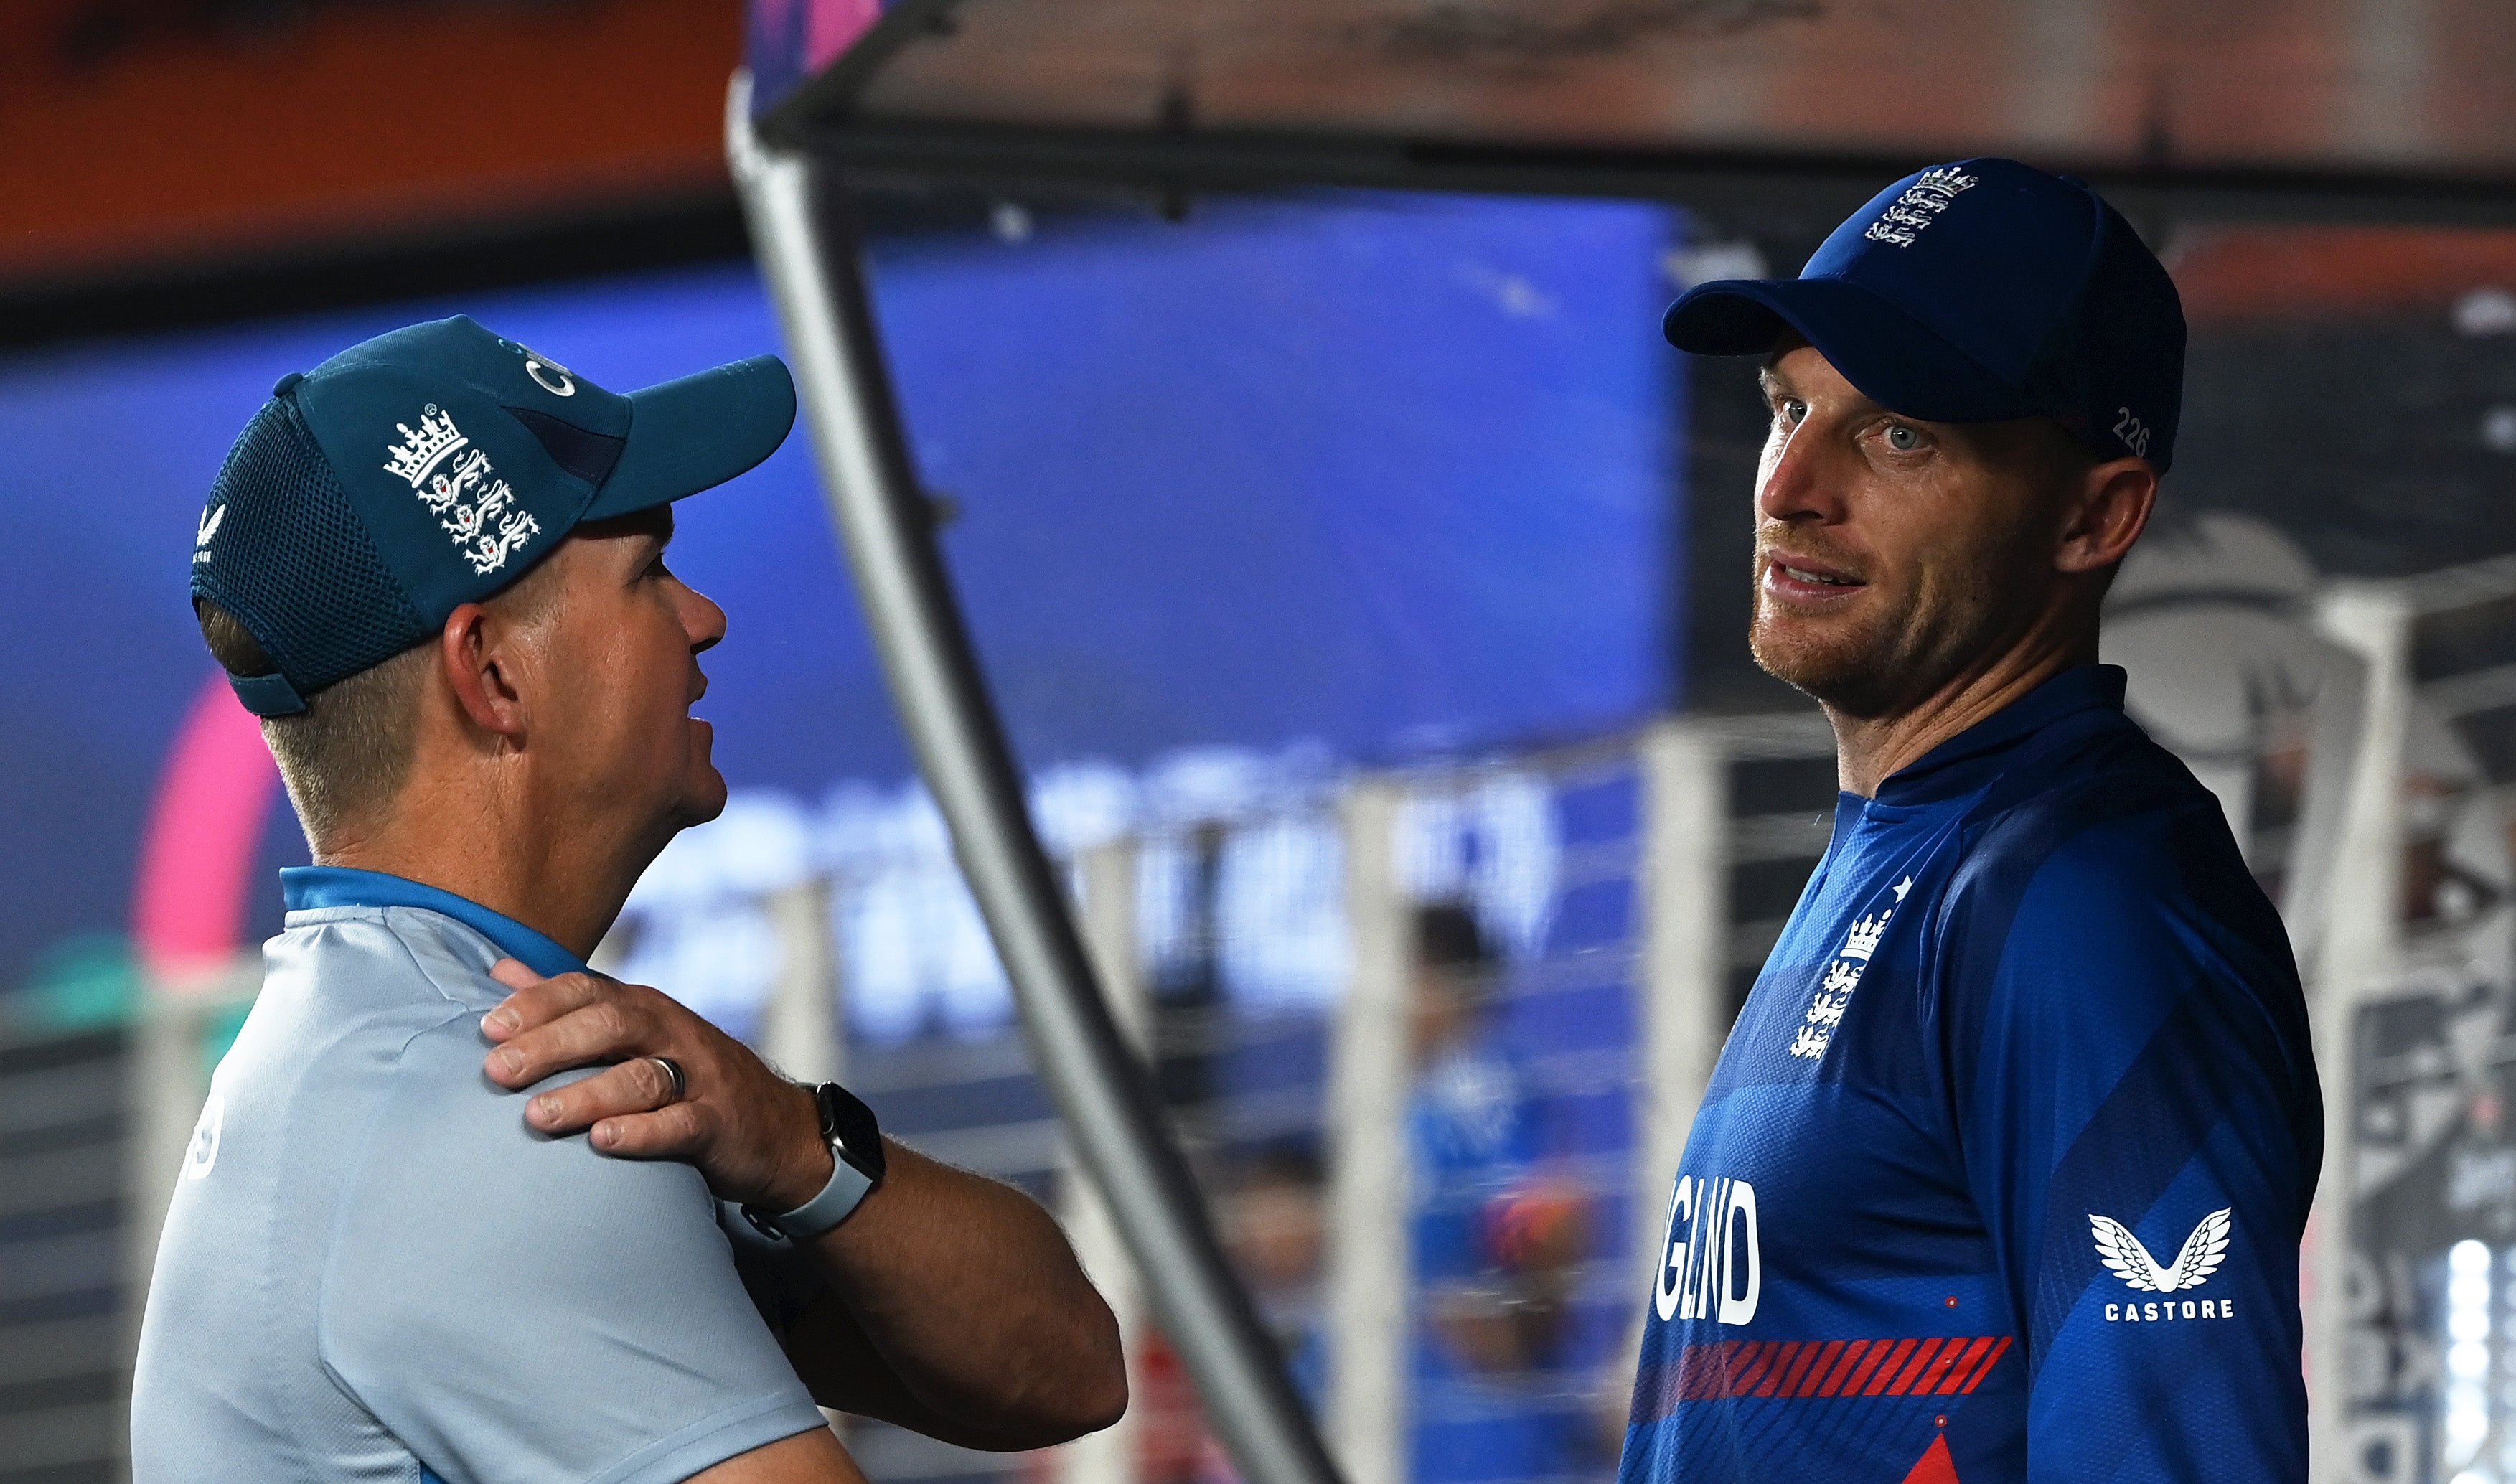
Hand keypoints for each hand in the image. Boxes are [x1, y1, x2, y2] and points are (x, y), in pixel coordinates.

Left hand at [480, 960, 834, 1210]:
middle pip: (610, 1023)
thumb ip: (567, 1005)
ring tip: (537, 1116)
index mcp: (644, 1008)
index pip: (586, 989)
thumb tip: (498, 970)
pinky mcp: (719, 1122)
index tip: (486, 1029)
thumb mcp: (633, 1032)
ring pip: (642, 1076)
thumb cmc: (687, 1078)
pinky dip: (642, 1133)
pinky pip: (682, 1124)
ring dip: (586, 1094)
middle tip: (498, 1072)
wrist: (777, 1127)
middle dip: (551, 1045)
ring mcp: (699, 1077)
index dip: (537, 1004)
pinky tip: (603, 1142)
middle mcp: (671, 1032)